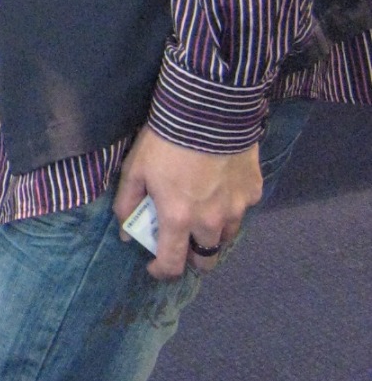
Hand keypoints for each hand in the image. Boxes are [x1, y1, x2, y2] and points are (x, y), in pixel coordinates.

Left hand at [114, 126, 262, 278]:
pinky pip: (242, 209)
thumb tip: (126, 233)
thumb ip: (127, 204)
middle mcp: (211, 221)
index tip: (155, 265)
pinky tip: (221, 185)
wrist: (209, 109)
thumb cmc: (165, 140)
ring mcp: (237, 208)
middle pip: (206, 258)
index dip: (162, 271)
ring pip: (226, 236)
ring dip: (213, 233)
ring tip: (202, 213)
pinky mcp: (254, 191)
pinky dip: (231, 206)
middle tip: (182, 240)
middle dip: (192, 256)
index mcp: (178, 219)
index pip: (173, 264)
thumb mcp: (135, 169)